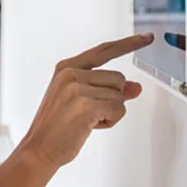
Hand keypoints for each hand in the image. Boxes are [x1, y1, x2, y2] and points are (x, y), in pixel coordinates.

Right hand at [20, 33, 153, 169]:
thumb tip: (135, 87)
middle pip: (118, 78)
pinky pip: (119, 110)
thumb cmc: (57, 127)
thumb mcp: (80, 100)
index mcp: (67, 68)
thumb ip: (107, 89)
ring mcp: (77, 88)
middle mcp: (71, 73)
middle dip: (112, 99)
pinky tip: (90, 126)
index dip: (128, 44)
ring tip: (86, 120)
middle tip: (88, 113)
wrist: (39, 148)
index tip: (146, 37)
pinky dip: (110, 121)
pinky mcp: (86, 105)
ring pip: (120, 96)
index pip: (104, 51)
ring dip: (111, 112)